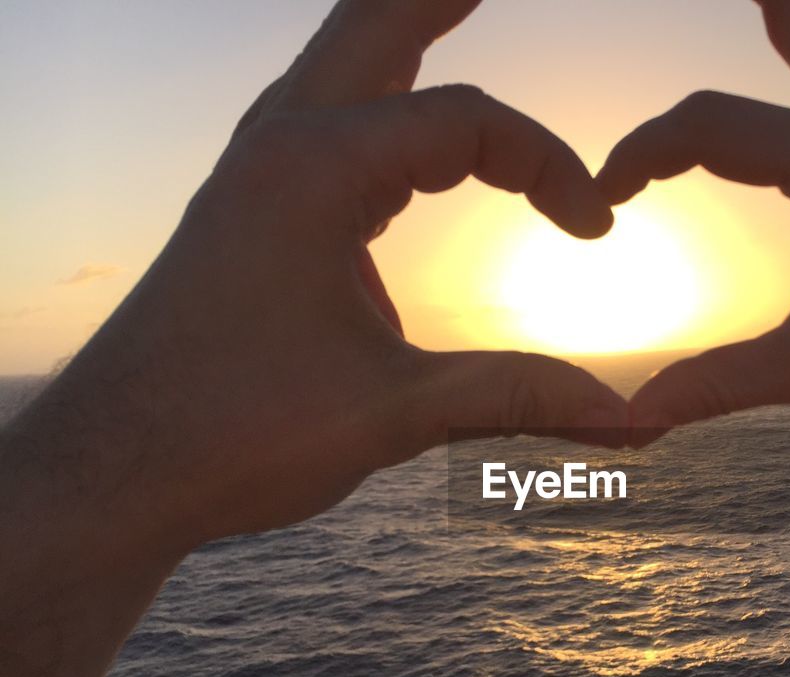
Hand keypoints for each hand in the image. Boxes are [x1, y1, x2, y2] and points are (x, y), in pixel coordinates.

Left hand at [23, 0, 625, 554]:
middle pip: (376, 24)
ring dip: (403, 32)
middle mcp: (278, 147)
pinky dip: (379, 101)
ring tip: (454, 4)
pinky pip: (326, 122)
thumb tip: (630, 424)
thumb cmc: (234, 435)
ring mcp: (256, 173)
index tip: (596, 231)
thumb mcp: (393, 414)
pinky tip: (400, 126)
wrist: (115, 473)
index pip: (467, 122)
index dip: (549, 164)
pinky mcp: (250, 210)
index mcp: (315, 171)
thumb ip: (515, 398)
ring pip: (342, 63)